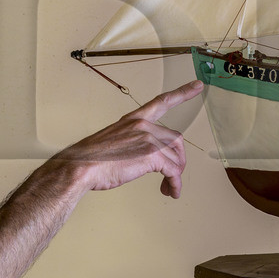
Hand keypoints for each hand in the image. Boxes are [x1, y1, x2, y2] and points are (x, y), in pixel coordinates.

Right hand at [45, 80, 203, 197]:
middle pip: (176, 140)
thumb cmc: (92, 159)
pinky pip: (173, 171)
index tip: (198, 85)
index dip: (182, 93)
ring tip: (169, 188)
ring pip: (176, 158)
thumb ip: (133, 143)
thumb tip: (142, 159)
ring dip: (175, 176)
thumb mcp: (114, 142)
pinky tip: (170, 191)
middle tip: (173, 176)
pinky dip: (175, 183)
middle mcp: (143, 125)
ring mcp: (148, 138)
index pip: (162, 102)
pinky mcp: (151, 154)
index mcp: (133, 119)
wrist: (80, 167)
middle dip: (179, 160)